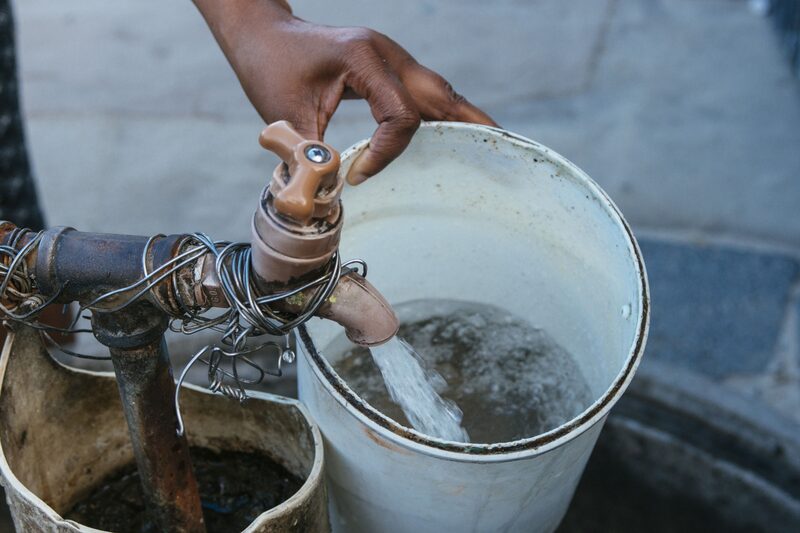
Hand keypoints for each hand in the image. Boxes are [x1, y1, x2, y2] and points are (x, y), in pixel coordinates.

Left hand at [193, 0, 496, 184]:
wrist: (264, 36)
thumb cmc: (270, 68)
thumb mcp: (284, 115)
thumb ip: (310, 156)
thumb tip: (329, 197)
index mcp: (364, 59)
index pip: (400, 115)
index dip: (386, 153)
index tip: (357, 174)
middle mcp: (387, 54)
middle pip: (441, 94)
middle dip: (470, 126)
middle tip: (499, 156)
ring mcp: (392, 58)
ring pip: (440, 91)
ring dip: (464, 119)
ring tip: (493, 146)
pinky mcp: (389, 67)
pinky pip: (425, 92)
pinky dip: (444, 114)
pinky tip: (458, 133)